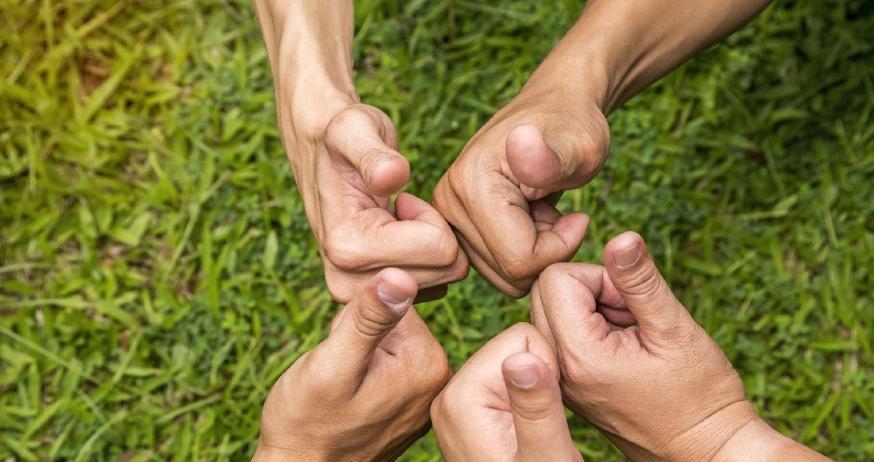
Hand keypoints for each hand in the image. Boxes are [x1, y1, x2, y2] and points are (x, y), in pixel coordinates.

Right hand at [254, 0, 467, 302]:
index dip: (431, 216)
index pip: (440, 249)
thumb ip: (373, 153)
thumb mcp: (356, 129)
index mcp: (347, 248)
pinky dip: (428, 260)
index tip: (402, 199)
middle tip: (401, 208)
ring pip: (445, 280)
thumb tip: (391, 176)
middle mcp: (348, 284)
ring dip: (431, 244)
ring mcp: (360, 296)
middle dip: (435, 232)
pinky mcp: (376, 301)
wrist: (323, 158)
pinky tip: (401, 238)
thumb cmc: (344, 138)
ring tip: (398, 219)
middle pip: (446, 270)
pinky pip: (438, 287)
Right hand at [255, 269, 451, 460]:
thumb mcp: (333, 364)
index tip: (341, 355)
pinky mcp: (407, 402)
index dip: (354, 321)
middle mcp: (438, 377)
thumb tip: (402, 275)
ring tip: (340, 389)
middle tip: (337, 375)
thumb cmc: (307, 422)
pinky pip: (384, 364)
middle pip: (392, 320)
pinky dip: (361, 372)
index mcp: (427, 362)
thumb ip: (368, 319)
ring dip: (356, 354)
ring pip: (385, 340)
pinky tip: (348, 399)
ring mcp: (424, 392)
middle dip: (356, 337)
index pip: (393, 301)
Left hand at [430, 323, 581, 461]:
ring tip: (538, 434)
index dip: (549, 368)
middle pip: (516, 347)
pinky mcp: (471, 414)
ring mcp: (458, 405)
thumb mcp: (544, 458)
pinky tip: (530, 435)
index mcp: (462, 394)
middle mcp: (451, 393)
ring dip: (537, 391)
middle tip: (546, 427)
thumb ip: (536, 408)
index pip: (521, 337)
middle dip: (542, 377)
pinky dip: (528, 401)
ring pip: (516, 363)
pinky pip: (508, 383)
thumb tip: (524, 358)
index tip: (552, 409)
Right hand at [432, 77, 607, 296]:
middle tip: (558, 212)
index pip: (519, 262)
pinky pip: (497, 270)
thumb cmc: (574, 129)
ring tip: (543, 211)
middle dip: (546, 252)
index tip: (577, 216)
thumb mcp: (580, 145)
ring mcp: (445, 216)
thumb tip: (521, 141)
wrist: (556, 111)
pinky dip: (523, 253)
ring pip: (503, 277)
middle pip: (508, 274)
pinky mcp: (453, 227)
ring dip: (536, 252)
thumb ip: (552, 157)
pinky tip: (530, 219)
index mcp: (470, 185)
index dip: (560, 247)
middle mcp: (446, 203)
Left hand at [531, 232, 829, 460]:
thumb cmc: (700, 396)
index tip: (632, 304)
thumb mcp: (674, 330)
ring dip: (591, 309)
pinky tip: (625, 349)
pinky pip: (562, 335)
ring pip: (553, 310)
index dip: (599, 278)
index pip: (556, 278)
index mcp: (578, 354)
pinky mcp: (570, 384)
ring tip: (632, 336)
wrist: (705, 451)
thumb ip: (640, 281)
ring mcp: (561, 379)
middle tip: (631, 318)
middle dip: (590, 290)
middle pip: (547, 291)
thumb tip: (620, 237)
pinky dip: (591, 329)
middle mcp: (558, 368)